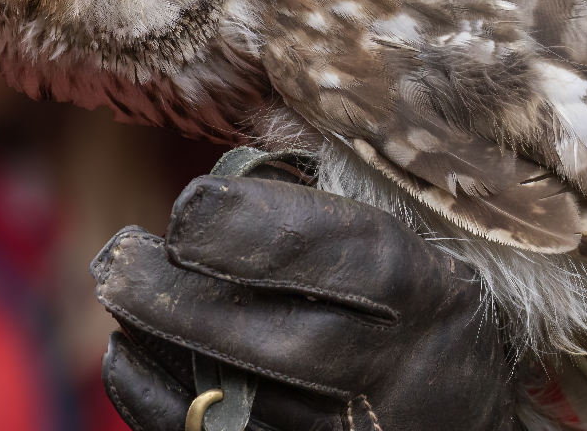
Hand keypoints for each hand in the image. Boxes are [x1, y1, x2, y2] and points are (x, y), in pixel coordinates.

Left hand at [92, 168, 518, 430]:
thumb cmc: (415, 295)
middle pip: (294, 344)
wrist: (464, 400)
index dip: (268, 231)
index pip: (357, 260)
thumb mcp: (404, 237)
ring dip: (168, 348)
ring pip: (251, 406)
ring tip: (122, 294)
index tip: (189, 205)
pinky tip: (128, 355)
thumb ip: (327, 204)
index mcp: (441, 292)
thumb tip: (227, 178)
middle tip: (123, 258)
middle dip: (195, 298)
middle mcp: (413, 375)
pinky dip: (161, 406)